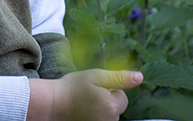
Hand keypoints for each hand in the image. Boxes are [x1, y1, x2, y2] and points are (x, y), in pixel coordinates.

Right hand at [27, 69, 142, 120]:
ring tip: (84, 102)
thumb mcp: (96, 76)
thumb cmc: (73, 88)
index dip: (110, 89)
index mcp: (113, 106)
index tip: (96, 88)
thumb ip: (120, 78)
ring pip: (108, 114)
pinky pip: (100, 119)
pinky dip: (94, 115)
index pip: (122, 97)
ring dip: (100, 108)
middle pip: (116, 107)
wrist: (53, 103)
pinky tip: (83, 110)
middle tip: (89, 94)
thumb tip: (140, 77)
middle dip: (106, 99)